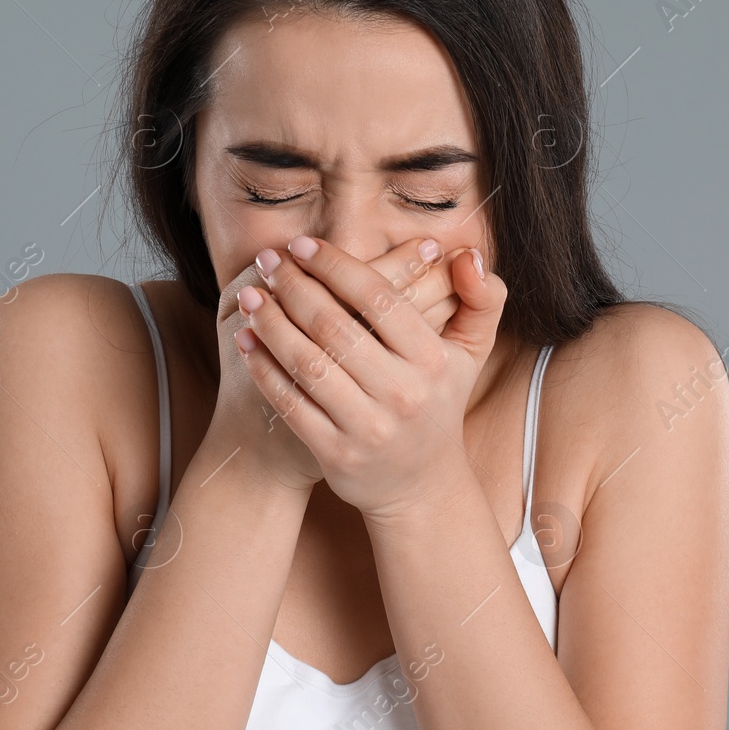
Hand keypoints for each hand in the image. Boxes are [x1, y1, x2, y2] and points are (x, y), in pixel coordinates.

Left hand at [233, 235, 507, 524]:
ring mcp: (369, 427)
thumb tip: (467, 253)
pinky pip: (291, 404)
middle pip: (336, 328)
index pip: (379, 299)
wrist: (423, 485)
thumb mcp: (472, 352)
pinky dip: (264, 370)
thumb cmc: (439, 402)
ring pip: (308, 364)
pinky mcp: (337, 454)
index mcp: (434, 360)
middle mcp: (404, 394)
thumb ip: (482, 298)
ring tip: (250, 297)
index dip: (336, 266)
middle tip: (266, 261)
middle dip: (294, 287)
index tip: (302, 244)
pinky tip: (246, 342)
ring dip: (272, 325)